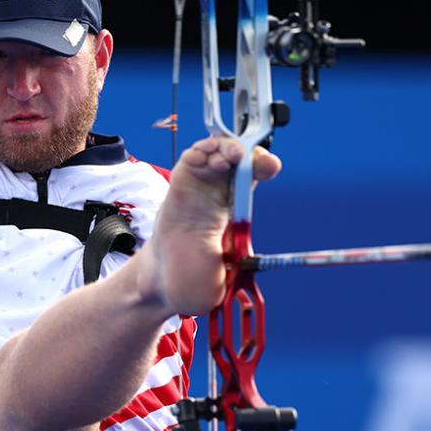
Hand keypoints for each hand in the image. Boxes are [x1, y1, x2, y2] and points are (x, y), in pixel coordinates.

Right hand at [142, 137, 281, 315]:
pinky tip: (200, 157)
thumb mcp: (222, 280)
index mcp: (236, 213)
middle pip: (239, 160)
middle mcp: (220, 196)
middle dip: (245, 151)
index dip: (263, 167)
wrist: (162, 282)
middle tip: (240, 157)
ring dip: (222, 147)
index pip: (254, 179)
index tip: (269, 166)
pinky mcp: (178, 185)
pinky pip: (191, 159)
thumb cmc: (194, 279)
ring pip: (216, 153)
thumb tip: (248, 266)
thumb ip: (235, 272)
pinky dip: (198, 152)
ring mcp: (199, 188)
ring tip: (222, 158)